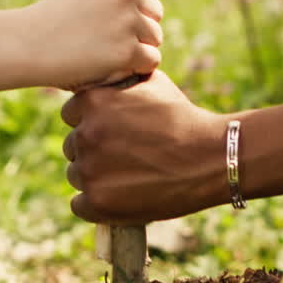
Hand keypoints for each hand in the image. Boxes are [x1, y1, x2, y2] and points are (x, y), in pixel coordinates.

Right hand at [0, 0, 162, 92]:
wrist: (31, 44)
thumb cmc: (51, 14)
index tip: (128, 9)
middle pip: (155, 11)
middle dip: (140, 25)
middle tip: (114, 38)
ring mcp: (128, 21)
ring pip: (155, 37)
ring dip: (139, 48)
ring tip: (113, 54)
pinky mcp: (128, 51)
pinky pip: (151, 60)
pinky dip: (138, 67)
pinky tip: (118, 67)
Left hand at [62, 71, 227, 223]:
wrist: (210, 158)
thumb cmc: (184, 119)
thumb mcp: (153, 83)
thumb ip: (119, 82)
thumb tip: (105, 76)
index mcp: (93, 103)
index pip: (71, 115)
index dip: (92, 123)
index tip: (113, 132)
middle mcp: (85, 135)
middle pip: (72, 147)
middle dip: (93, 151)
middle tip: (124, 157)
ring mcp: (90, 171)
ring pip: (77, 175)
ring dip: (95, 178)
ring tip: (128, 177)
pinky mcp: (98, 202)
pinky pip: (80, 205)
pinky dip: (96, 205)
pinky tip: (119, 198)